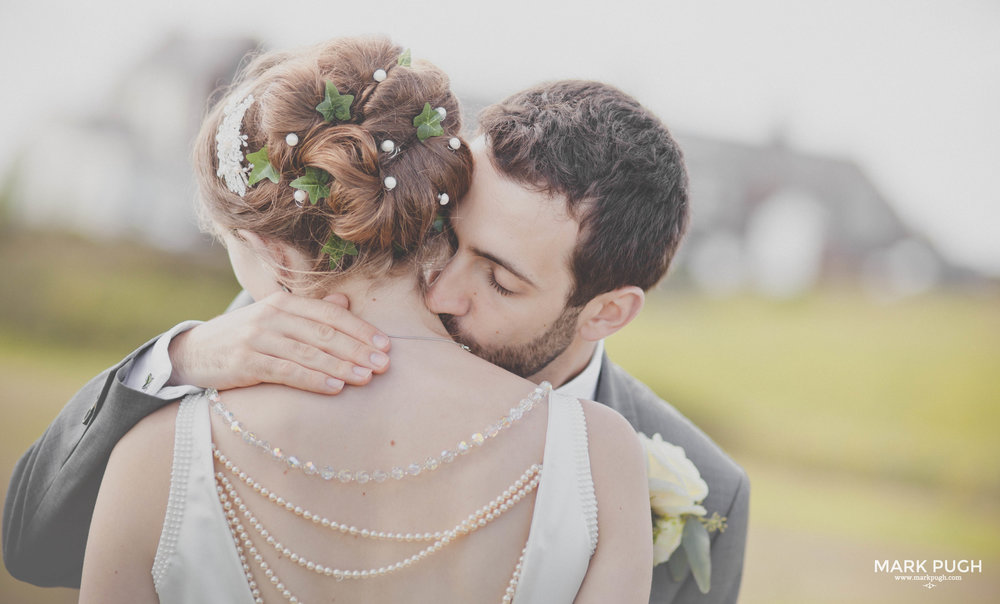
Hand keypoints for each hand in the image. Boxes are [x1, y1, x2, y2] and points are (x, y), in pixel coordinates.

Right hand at [167, 291, 389, 393]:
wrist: (193, 353)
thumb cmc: (244, 337)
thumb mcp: (276, 319)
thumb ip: (311, 312)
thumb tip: (346, 302)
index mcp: (285, 302)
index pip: (331, 314)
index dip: (361, 329)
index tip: (386, 345)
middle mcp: (272, 315)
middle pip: (324, 333)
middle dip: (358, 349)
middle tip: (385, 365)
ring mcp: (258, 337)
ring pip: (309, 352)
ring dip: (341, 366)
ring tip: (366, 378)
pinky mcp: (245, 361)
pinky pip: (286, 371)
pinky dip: (313, 379)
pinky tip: (334, 388)